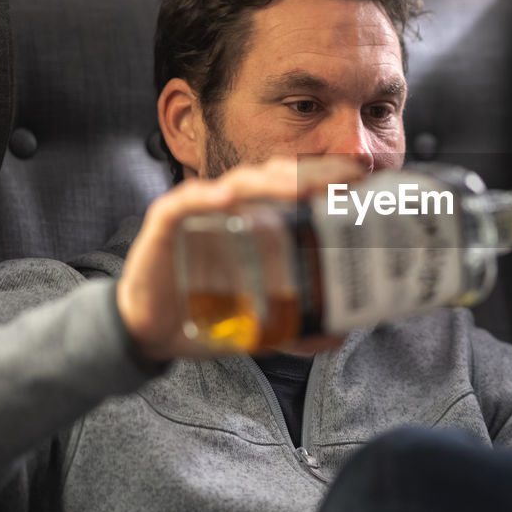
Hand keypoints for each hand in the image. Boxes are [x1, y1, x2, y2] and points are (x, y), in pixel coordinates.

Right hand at [117, 155, 364, 361]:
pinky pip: (187, 201)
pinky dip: (206, 197)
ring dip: (270, 182)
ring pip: (239, 183)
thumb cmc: (206, 313)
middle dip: (310, 174)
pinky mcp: (168, 222)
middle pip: (276, 178)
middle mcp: (234, 208)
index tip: (360, 179)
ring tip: (299, 188)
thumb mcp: (260, 325)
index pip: (297, 188)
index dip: (327, 179)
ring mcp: (201, 210)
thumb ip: (297, 328)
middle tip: (342, 180)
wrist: (151, 331)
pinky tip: (226, 200)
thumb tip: (338, 338)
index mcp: (259, 221)